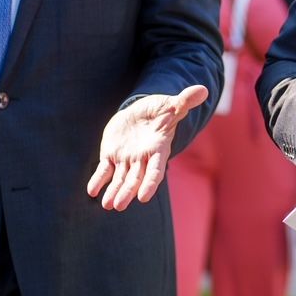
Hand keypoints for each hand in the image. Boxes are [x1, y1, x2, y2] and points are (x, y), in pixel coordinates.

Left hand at [86, 86, 210, 211]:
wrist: (142, 112)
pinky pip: (104, 171)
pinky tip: (91, 191)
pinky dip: (98, 181)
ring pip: (119, 179)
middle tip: (119, 205)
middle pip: (135, 179)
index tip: (143, 197)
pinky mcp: (111, 155)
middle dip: (127, 192)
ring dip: (114, 191)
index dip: (150, 183)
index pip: (155, 170)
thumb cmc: (160, 111)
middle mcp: (142, 159)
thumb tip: (203, 90)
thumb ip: (184, 101)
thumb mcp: (171, 105)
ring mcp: (126, 159)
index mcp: (157, 150)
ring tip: (107, 205)